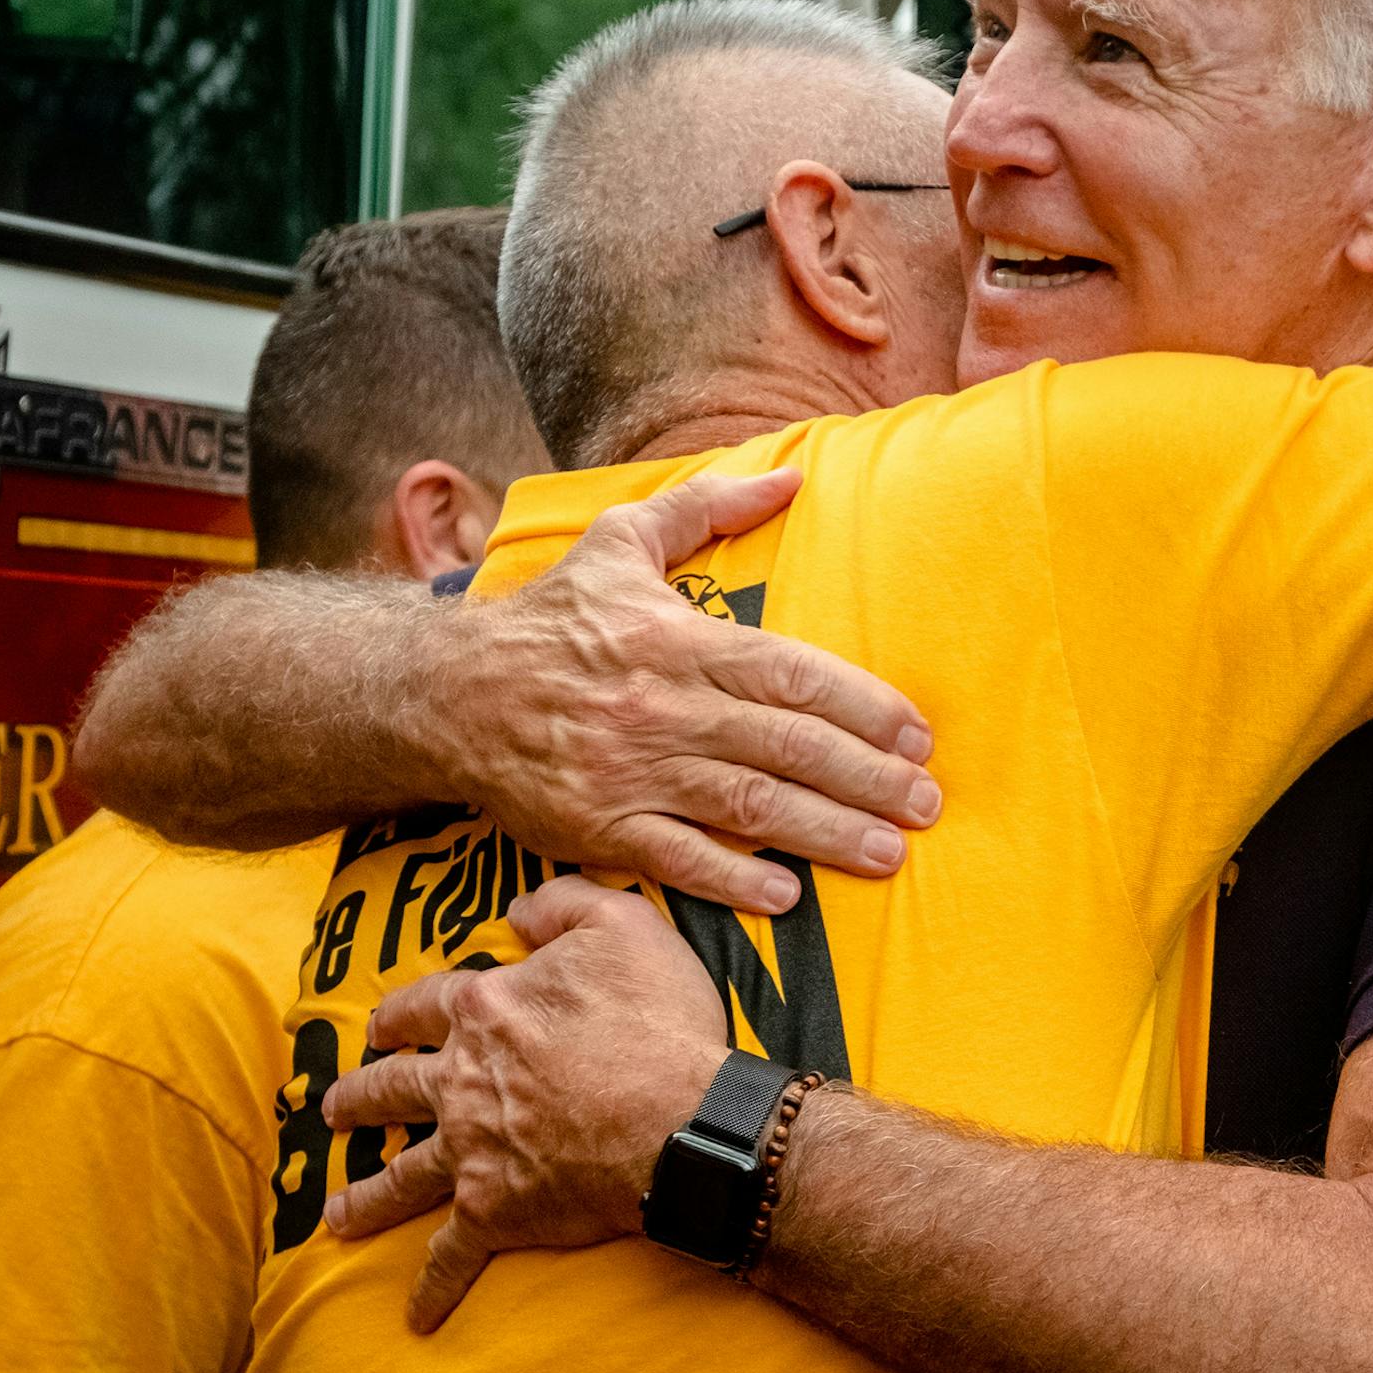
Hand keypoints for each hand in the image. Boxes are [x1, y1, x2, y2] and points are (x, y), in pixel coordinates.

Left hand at [320, 878, 730, 1330]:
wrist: (684, 1120)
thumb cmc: (658, 1020)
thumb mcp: (621, 923)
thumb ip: (562, 905)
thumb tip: (517, 908)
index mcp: (486, 1010)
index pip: (425, 1007)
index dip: (400, 1015)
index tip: (379, 1026)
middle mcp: (462, 1080)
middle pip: (394, 1089)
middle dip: (359, 1099)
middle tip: (334, 1109)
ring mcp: (472, 1150)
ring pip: (401, 1174)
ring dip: (367, 1195)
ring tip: (337, 1214)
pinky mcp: (496, 1211)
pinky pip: (453, 1254)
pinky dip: (433, 1285)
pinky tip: (416, 1315)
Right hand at [442, 469, 940, 913]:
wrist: (446, 692)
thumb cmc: (550, 618)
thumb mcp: (622, 541)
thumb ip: (708, 505)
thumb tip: (791, 477)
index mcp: (677, 641)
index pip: (791, 675)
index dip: (862, 707)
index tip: (917, 734)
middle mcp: (664, 709)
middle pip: (786, 747)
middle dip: (866, 778)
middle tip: (925, 803)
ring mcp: (632, 773)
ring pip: (747, 808)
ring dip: (826, 833)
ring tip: (888, 851)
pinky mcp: (599, 828)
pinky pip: (676, 860)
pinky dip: (733, 880)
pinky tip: (786, 895)